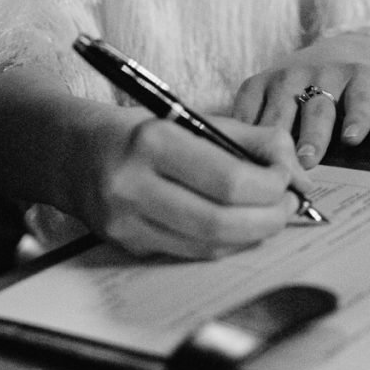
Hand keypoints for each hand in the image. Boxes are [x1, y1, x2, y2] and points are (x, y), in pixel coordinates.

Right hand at [79, 108, 310, 259]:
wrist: (71, 152)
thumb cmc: (139, 130)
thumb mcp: (191, 118)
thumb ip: (250, 140)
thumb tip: (298, 171)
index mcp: (153, 142)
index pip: (230, 179)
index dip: (271, 185)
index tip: (286, 179)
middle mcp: (133, 185)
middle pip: (221, 220)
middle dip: (268, 217)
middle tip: (288, 206)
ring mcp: (126, 222)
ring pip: (209, 244)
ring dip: (252, 235)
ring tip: (269, 216)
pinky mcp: (126, 244)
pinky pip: (190, 251)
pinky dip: (224, 242)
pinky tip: (238, 226)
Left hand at [233, 31, 369, 165]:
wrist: (351, 46)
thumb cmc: (304, 87)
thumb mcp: (273, 98)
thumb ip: (259, 129)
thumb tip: (244, 174)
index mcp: (263, 84)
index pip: (247, 115)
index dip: (245, 143)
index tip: (244, 170)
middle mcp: (291, 77)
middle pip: (280, 114)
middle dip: (276, 142)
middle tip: (276, 171)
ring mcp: (326, 75)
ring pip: (316, 110)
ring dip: (311, 136)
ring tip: (308, 160)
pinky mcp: (360, 76)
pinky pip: (358, 100)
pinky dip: (356, 119)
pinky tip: (351, 138)